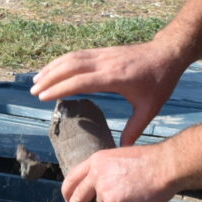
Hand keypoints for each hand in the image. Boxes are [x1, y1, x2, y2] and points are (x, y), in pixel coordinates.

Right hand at [31, 40, 186, 144]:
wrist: (168, 54)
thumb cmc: (160, 81)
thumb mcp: (150, 108)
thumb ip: (135, 128)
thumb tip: (122, 150)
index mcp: (114, 77)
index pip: (79, 81)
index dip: (59, 88)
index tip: (42, 96)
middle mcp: (105, 63)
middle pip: (70, 67)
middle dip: (49, 78)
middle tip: (33, 91)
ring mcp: (103, 55)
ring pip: (71, 58)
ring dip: (52, 68)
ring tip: (37, 79)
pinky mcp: (103, 51)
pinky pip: (78, 55)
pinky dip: (62, 61)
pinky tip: (54, 69)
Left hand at [61, 141, 181, 201]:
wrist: (166, 165)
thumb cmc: (152, 161)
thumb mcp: (121, 157)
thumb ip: (108, 168)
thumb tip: (102, 185)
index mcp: (97, 159)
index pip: (72, 177)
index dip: (68, 191)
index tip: (69, 200)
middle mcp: (96, 173)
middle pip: (75, 196)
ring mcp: (103, 189)